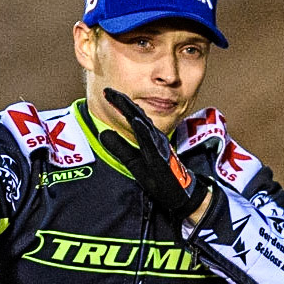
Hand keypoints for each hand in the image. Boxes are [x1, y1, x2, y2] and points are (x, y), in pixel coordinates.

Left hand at [100, 88, 207, 219]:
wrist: (180, 194)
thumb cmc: (159, 177)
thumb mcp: (133, 162)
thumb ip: (119, 148)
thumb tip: (103, 133)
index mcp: (147, 137)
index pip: (131, 117)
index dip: (119, 104)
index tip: (105, 92)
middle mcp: (154, 137)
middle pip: (137, 115)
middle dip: (122, 102)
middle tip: (107, 90)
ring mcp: (159, 145)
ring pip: (144, 124)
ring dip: (132, 111)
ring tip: (119, 99)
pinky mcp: (161, 156)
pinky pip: (152, 142)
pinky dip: (144, 130)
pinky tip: (136, 121)